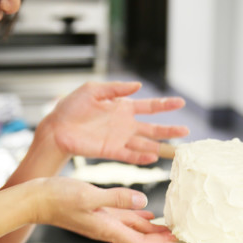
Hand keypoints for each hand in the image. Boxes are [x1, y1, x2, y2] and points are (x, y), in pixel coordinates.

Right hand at [29, 176, 185, 242]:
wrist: (35, 199)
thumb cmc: (58, 197)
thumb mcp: (88, 195)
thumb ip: (116, 199)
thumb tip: (143, 203)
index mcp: (108, 228)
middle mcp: (108, 228)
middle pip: (142, 239)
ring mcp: (103, 221)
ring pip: (135, 229)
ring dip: (154, 232)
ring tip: (173, 231)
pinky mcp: (98, 212)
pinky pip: (124, 218)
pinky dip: (139, 219)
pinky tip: (148, 215)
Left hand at [42, 80, 188, 164]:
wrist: (57, 127)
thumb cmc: (72, 107)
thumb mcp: (93, 90)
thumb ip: (116, 88)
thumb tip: (138, 85)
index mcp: (123, 107)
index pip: (150, 107)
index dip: (165, 105)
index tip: (181, 102)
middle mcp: (125, 125)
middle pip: (153, 128)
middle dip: (169, 129)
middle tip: (186, 131)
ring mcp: (119, 139)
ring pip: (145, 144)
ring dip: (160, 146)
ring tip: (176, 150)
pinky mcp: (110, 151)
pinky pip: (129, 155)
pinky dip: (141, 157)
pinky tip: (152, 157)